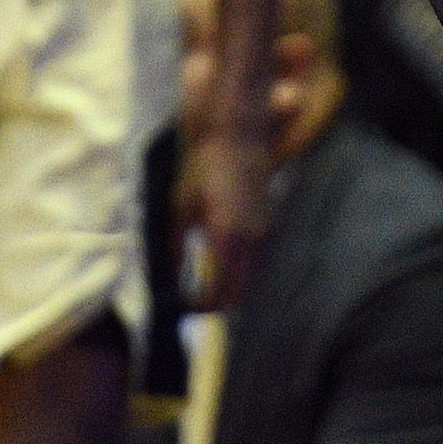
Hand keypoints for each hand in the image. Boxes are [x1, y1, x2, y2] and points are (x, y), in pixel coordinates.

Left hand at [178, 122, 272, 309]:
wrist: (236, 137)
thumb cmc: (202, 168)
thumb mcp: (181, 208)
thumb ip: (178, 247)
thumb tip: (172, 277)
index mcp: (227, 236)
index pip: (219, 291)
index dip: (201, 305)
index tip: (184, 307)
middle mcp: (252, 239)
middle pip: (240, 292)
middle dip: (218, 302)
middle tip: (194, 303)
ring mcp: (265, 231)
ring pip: (252, 278)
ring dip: (231, 287)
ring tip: (205, 287)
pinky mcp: (270, 223)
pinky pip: (258, 260)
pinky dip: (242, 270)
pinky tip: (223, 266)